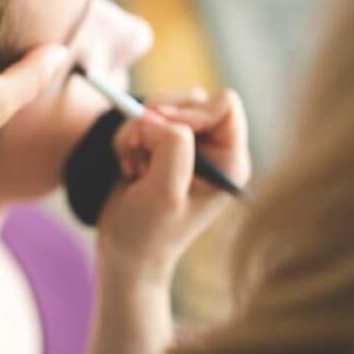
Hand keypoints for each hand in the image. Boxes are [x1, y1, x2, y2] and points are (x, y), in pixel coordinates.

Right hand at [97, 88, 249, 284]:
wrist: (124, 254)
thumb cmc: (148, 233)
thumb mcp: (165, 193)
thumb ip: (172, 148)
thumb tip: (157, 117)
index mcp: (230, 162)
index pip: (224, 106)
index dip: (191, 113)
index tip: (162, 132)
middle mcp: (214, 151)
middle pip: (192, 99)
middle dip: (157, 119)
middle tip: (139, 148)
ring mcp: (187, 147)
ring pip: (163, 106)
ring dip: (138, 129)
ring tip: (132, 162)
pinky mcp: (161, 146)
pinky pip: (143, 118)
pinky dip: (128, 136)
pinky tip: (128, 166)